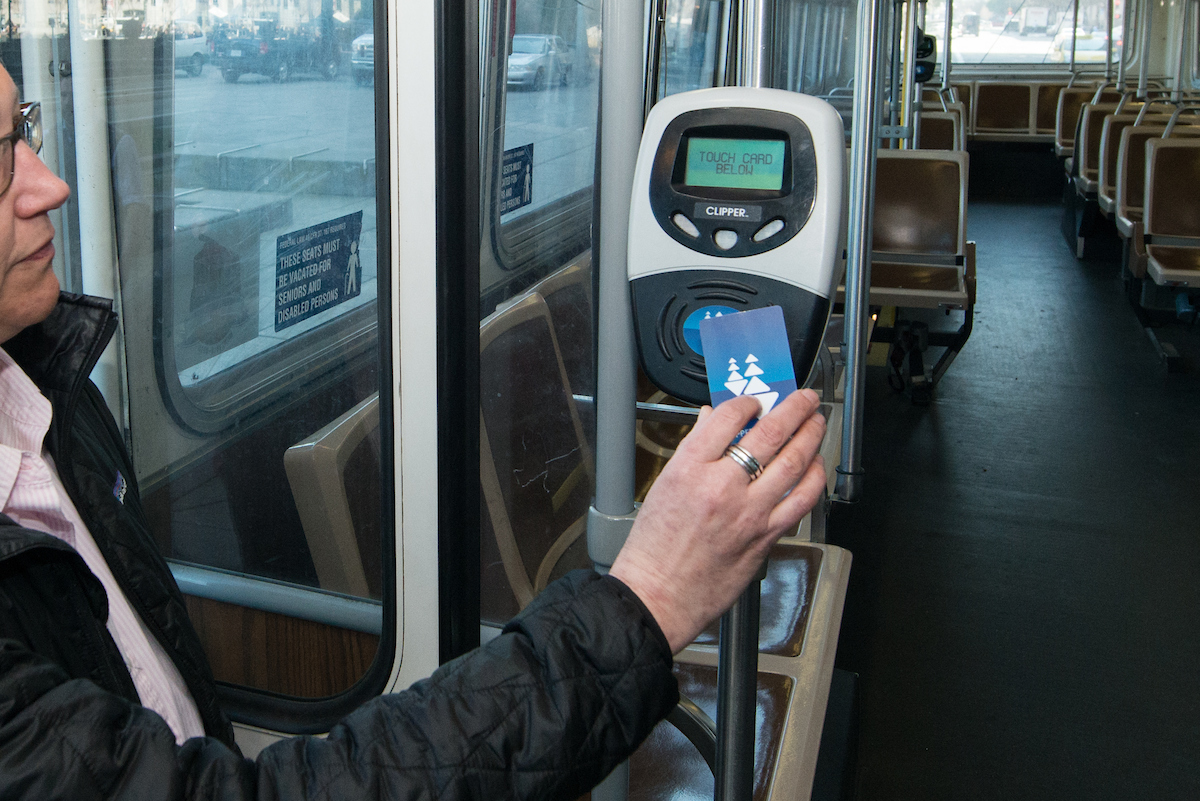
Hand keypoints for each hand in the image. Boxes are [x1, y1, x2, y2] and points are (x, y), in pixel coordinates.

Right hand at [610, 389, 826, 653]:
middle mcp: (722, 486)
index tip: (754, 400)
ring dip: (810, 435)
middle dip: (793, 408)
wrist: (658, 595)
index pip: (728, 417)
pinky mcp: (766, 536)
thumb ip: (694, 449)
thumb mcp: (664, 485)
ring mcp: (748, 512)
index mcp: (689, 469)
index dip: (748, 401)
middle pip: (769, 433)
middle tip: (804, 397)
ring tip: (817, 422)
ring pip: (793, 462)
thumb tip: (714, 422)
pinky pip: (801, 499)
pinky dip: (813, 477)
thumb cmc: (654, 548)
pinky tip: (815, 465)